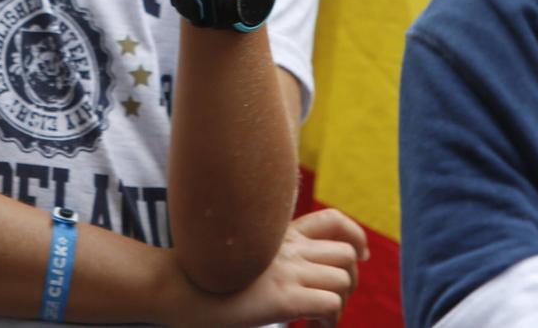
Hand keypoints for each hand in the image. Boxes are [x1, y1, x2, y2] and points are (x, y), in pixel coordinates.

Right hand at [170, 208, 367, 326]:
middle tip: (330, 300)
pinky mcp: (283, 298)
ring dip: (339, 303)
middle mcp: (287, 247)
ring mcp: (286, 271)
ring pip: (343, 279)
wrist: (177, 286)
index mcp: (278, 233)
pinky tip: (308, 327)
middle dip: (349, 280)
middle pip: (346, 253)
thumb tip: (285, 274)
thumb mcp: (241, 254)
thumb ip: (267, 254)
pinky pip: (331, 304)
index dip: (355, 237)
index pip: (333, 220)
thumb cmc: (203, 277)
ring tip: (318, 318)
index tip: (360, 257)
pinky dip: (329, 320)